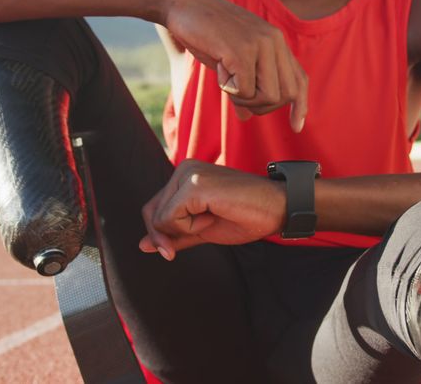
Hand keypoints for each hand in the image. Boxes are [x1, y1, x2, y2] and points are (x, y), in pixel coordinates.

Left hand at [139, 160, 285, 260]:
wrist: (278, 208)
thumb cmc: (246, 216)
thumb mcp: (203, 229)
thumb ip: (174, 235)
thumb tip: (142, 246)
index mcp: (185, 175)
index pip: (153, 208)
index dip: (159, 234)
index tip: (170, 253)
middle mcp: (183, 169)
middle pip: (150, 212)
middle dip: (166, 235)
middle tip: (198, 234)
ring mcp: (188, 174)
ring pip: (160, 217)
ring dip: (184, 230)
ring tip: (213, 218)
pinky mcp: (194, 184)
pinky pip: (172, 218)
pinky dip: (190, 228)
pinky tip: (213, 217)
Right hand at [163, 0, 307, 131]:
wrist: (181, 3)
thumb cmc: (203, 32)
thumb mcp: (230, 60)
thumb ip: (244, 85)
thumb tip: (247, 118)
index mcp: (276, 41)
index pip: (300, 79)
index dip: (301, 105)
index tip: (296, 126)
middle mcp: (274, 40)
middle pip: (287, 94)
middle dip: (262, 107)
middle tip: (237, 97)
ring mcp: (260, 44)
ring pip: (269, 96)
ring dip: (245, 100)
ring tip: (226, 81)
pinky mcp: (242, 50)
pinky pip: (246, 91)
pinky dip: (230, 90)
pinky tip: (219, 69)